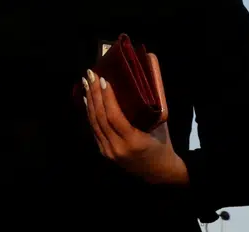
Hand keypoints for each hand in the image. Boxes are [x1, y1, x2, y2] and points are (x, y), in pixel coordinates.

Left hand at [81, 52, 189, 184]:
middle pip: (100, 118)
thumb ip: (148, 109)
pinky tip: (87, 100)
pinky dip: (90, 113)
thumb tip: (138, 84)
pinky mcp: (104, 152)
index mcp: (134, 142)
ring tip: (86, 83)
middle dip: (94, 94)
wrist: (160, 173)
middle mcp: (118, 148)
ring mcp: (109, 152)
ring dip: (89, 101)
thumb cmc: (162, 146)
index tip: (103, 80)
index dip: (107, 98)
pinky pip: (94, 130)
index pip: (114, 117)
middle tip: (90, 75)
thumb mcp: (159, 127)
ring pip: (94, 123)